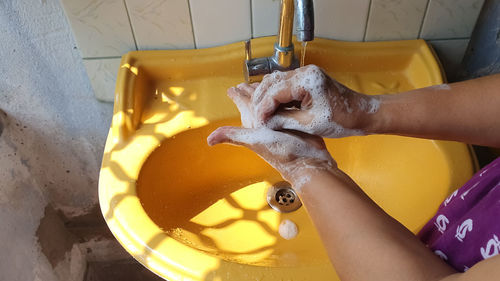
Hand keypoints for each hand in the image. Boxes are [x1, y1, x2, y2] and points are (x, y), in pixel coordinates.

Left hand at [207, 82, 335, 190]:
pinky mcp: (295, 121)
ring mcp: (281, 121)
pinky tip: (286, 95)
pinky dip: (285, 98)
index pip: (243, 104)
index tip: (233, 87)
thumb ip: (233, 136)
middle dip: (251, 91)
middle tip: (247, 83)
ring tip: (265, 86)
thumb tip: (209, 140)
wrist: (308, 161)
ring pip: (271, 102)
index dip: (237, 94)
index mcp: (254, 123)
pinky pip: (288, 105)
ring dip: (268, 93)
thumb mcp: (254, 140)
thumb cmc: (282, 152)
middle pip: (256, 101)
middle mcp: (266, 121)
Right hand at [252, 65, 379, 137]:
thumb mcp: (309, 124)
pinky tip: (273, 109)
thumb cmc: (342, 120)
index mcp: (306, 81)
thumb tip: (265, 123)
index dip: (263, 108)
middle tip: (256, 118)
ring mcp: (306, 74)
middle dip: (261, 101)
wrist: (362, 114)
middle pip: (271, 82)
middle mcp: (305, 72)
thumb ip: (284, 120)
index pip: (274, 92)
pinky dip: (276, 96)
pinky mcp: (308, 79)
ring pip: (276, 82)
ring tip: (262, 114)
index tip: (258, 122)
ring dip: (267, 97)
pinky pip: (285, 84)